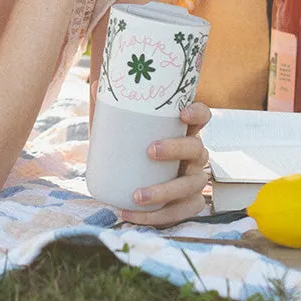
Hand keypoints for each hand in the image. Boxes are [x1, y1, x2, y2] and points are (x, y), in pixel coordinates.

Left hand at [119, 103, 210, 226]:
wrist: (134, 181)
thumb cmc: (133, 146)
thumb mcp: (123, 127)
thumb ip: (113, 108)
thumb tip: (97, 84)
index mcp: (185, 131)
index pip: (203, 116)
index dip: (198, 113)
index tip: (181, 113)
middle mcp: (195, 154)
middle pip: (197, 149)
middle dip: (176, 149)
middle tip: (150, 151)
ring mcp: (195, 180)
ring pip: (191, 186)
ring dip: (164, 191)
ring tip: (136, 195)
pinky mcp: (189, 204)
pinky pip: (180, 212)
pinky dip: (156, 217)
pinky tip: (130, 214)